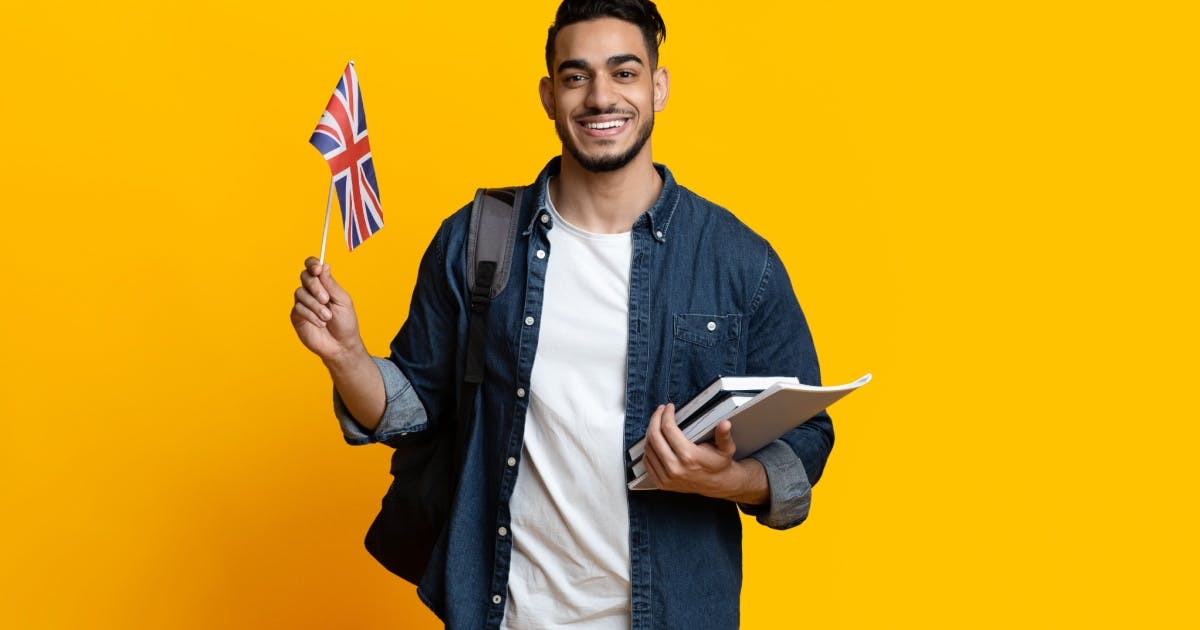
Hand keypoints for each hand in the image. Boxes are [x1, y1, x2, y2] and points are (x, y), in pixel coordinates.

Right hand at [290, 257, 363, 362]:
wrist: (342, 344)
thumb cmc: (345, 322)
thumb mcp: (342, 300)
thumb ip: (331, 284)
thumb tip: (324, 266)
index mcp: (324, 284)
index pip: (313, 267)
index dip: (312, 264)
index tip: (317, 269)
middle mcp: (311, 291)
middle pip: (305, 277)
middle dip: (315, 287)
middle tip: (326, 299)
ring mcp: (303, 303)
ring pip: (301, 293)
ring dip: (316, 306)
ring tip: (327, 317)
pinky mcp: (297, 316)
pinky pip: (298, 308)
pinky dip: (311, 315)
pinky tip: (321, 323)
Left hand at [642, 404, 768, 504]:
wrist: (717, 484)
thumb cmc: (719, 464)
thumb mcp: (726, 449)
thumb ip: (724, 435)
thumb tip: (725, 424)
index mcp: (689, 457)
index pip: (669, 429)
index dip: (667, 414)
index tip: (669, 407)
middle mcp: (675, 468)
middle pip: (654, 436)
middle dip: (655, 419)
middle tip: (660, 411)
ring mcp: (667, 477)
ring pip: (648, 449)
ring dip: (650, 432)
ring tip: (657, 423)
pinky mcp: (662, 483)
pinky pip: (647, 462)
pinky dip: (648, 448)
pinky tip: (654, 440)